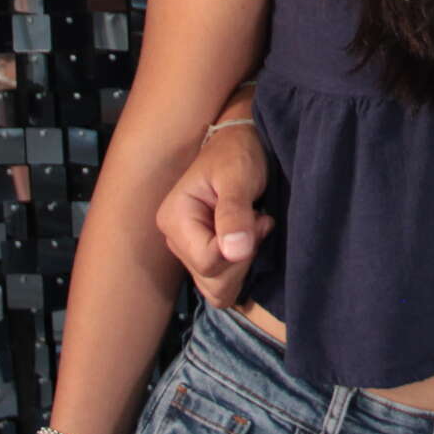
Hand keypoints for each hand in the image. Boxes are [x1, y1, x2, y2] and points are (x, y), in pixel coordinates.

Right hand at [156, 122, 274, 306]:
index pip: (208, 262)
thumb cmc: (238, 154)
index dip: (240, 249)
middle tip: (258, 223)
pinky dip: (240, 269)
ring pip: (217, 289)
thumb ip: (235, 213)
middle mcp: (175, 240)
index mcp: (174, 220)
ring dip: (243, 266)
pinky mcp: (202, 255)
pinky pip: (221, 283)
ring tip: (253, 230)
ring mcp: (187, 251)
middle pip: (212, 281)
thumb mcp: (238, 177)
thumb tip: (234, 253)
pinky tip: (249, 240)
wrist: (239, 144)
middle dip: (242, 259)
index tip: (259, 219)